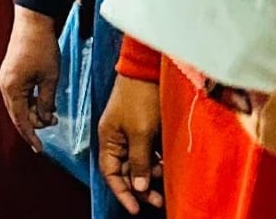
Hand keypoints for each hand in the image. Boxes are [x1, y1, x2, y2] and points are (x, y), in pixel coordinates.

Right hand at [0, 7, 60, 149]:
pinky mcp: (10, 72)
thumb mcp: (50, 78)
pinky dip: (30, 101)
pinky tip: (43, 98)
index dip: (31, 136)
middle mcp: (4, 85)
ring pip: (18, 105)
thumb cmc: (42, 47)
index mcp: (12, 89)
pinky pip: (18, 94)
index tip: (40, 149)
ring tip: (52, 109)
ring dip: (34, 111)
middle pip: (17, 114)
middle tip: (54, 119)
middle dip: (34, 122)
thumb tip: (46, 118)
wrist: (33, 20)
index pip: (21, 120)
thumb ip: (47, 102)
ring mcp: (5, 78)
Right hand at [99, 75, 164, 214]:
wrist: (147, 70)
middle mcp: (116, 138)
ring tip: (165, 181)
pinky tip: (166, 167)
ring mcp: (130, 132)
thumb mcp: (140, 133)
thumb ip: (139, 162)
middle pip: (124, 171)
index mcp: (108, 139)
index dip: (122, 192)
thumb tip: (138, 187)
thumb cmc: (139, 98)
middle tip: (158, 201)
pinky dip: (156, 162)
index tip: (135, 209)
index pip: (110, 173)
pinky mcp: (143, 128)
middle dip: (140, 188)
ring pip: (138, 163)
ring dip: (150, 176)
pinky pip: (147, 153)